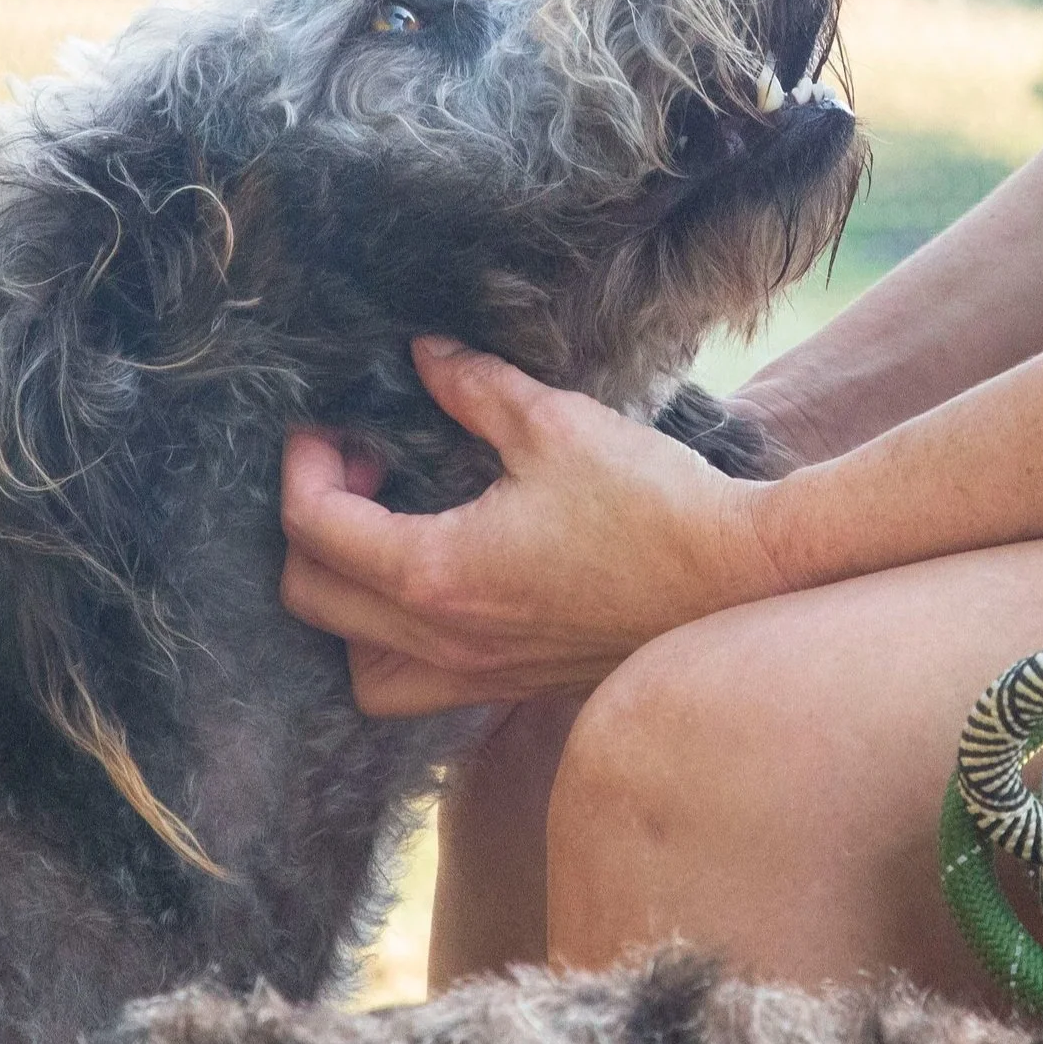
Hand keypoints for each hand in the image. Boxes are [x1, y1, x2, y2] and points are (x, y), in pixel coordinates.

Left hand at [279, 337, 790, 714]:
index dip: (303, 465)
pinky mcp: (510, 688)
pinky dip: (392, 648)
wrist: (739, 583)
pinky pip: (413, 689)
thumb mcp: (554, 425)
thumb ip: (473, 388)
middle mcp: (443, 641)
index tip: (329, 425)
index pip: (314, 528)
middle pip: (311, 598)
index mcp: (437, 574)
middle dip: (309, 524)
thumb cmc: (653, 505)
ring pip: (354, 668)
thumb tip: (422, 354)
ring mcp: (477, 677)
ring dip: (342, 605)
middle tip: (357, 466)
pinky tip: (430, 588)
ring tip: (379, 539)